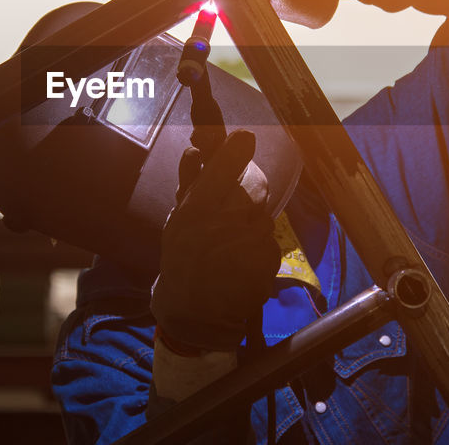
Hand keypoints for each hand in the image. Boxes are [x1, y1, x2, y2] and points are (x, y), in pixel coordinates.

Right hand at [150, 130, 277, 352]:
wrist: (195, 312)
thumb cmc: (183, 260)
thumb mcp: (178, 221)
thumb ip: (190, 184)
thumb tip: (196, 150)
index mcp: (196, 210)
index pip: (222, 168)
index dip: (236, 149)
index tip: (245, 137)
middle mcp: (222, 223)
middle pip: (256, 186)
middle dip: (251, 187)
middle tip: (239, 200)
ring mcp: (247, 243)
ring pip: (265, 214)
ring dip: (255, 221)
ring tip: (234, 240)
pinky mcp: (266, 262)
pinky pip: (270, 241)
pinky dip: (261, 247)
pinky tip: (243, 259)